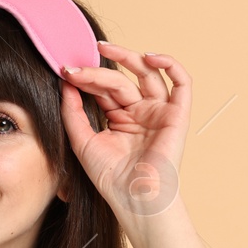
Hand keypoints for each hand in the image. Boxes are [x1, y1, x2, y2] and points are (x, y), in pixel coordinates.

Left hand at [58, 41, 190, 217]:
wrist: (134, 198)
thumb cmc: (110, 178)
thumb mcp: (82, 141)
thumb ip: (73, 112)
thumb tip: (66, 83)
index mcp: (121, 119)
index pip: (104, 89)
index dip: (86, 78)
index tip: (65, 72)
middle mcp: (141, 112)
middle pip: (121, 80)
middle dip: (97, 71)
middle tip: (76, 67)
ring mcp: (159, 112)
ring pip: (146, 74)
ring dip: (128, 57)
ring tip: (104, 49)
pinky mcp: (177, 115)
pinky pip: (181, 83)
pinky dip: (169, 65)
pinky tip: (148, 57)